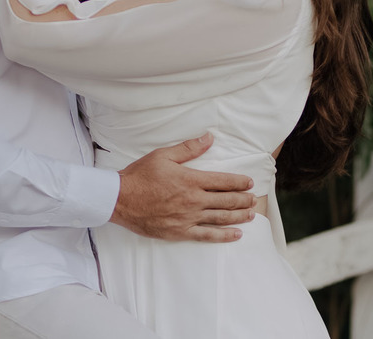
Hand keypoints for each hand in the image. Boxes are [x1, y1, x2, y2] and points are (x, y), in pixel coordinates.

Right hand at [110, 133, 257, 241]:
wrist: (119, 199)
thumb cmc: (140, 176)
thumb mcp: (164, 156)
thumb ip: (189, 148)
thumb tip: (209, 138)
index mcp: (191, 180)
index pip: (223, 181)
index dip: (239, 182)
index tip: (250, 183)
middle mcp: (193, 200)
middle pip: (226, 201)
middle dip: (243, 200)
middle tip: (253, 199)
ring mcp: (187, 217)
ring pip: (220, 218)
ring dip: (239, 216)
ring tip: (251, 215)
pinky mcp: (179, 232)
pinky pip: (206, 235)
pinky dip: (223, 236)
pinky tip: (236, 234)